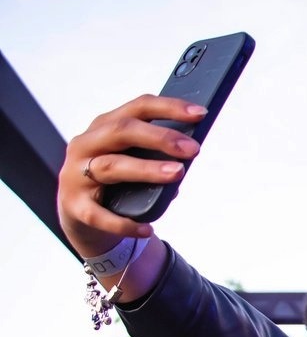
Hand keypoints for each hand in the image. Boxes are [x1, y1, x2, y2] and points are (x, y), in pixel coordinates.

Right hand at [57, 94, 205, 255]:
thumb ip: (157, 154)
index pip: (138, 107)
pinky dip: (125, 223)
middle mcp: (86, 144)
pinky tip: (148, 229)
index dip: (169, 107)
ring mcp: (76, 174)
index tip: (200, 113)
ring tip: (178, 174)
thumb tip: (189, 156)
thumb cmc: (117, 181)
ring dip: (147, 170)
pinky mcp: (75, 206)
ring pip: (112, 166)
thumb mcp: (134, 160)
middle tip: (194, 148)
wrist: (80, 216)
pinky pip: (100, 215)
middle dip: (161, 138)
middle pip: (122, 131)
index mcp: (105, 126)